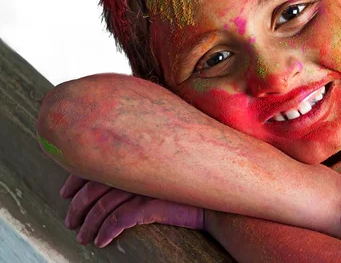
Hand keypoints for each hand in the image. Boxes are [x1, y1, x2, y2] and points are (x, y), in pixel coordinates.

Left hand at [60, 174, 204, 247]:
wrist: (216, 199)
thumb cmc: (187, 188)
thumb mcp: (157, 175)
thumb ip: (136, 172)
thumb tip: (109, 183)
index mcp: (135, 157)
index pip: (96, 165)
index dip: (75, 180)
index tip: (65, 193)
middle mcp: (137, 169)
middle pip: (94, 188)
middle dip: (77, 207)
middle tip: (71, 222)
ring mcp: (145, 187)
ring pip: (103, 207)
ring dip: (89, 224)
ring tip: (83, 237)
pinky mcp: (153, 204)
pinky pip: (120, 219)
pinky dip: (106, 231)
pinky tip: (101, 241)